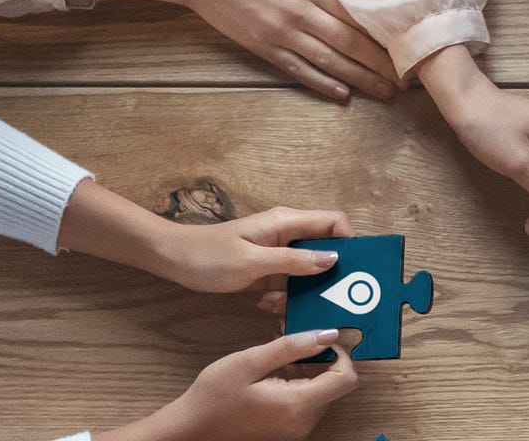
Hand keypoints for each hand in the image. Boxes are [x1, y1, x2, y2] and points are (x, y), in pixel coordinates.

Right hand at [94, 330, 359, 440]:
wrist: (190, 429)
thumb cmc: (214, 395)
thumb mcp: (250, 362)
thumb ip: (291, 347)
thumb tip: (328, 334)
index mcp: (298, 405)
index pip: (347, 379)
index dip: (341, 354)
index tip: (320, 339)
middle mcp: (303, 422)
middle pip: (335, 386)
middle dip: (321, 360)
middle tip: (293, 341)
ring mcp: (296, 429)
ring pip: (321, 393)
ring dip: (308, 371)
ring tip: (277, 358)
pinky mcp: (287, 429)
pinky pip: (305, 403)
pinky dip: (297, 384)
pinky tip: (272, 374)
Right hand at [96, 0, 406, 99]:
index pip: (356, 17)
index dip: (382, 37)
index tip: (404, 50)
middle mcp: (298, 11)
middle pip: (349, 43)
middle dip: (379, 65)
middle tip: (403, 83)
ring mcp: (280, 32)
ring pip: (329, 62)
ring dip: (359, 80)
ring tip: (383, 93)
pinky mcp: (262, 47)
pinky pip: (298, 70)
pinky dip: (322, 84)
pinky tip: (342, 94)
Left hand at [152, 207, 356, 293]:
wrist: (173, 259)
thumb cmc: (208, 256)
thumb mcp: (252, 262)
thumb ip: (293, 261)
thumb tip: (332, 259)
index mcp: (286, 223)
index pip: (334, 222)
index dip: (350, 241)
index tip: (355, 269)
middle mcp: (287, 234)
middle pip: (326, 248)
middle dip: (330, 273)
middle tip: (333, 297)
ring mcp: (278, 251)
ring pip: (309, 269)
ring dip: (304, 290)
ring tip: (284, 305)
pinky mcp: (269, 268)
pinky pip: (290, 281)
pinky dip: (286, 295)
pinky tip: (269, 305)